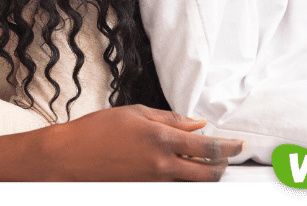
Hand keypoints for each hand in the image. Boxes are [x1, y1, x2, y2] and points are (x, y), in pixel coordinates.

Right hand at [0, 105, 245, 181]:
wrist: (68, 158)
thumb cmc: (95, 131)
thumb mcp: (133, 113)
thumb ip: (169, 119)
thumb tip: (198, 125)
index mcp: (160, 139)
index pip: (209, 147)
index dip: (229, 147)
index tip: (238, 144)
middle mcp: (162, 165)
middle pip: (210, 173)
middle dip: (222, 166)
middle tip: (225, 157)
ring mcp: (155, 183)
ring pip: (195, 185)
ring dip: (205, 175)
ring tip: (204, 164)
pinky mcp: (146, 192)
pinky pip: (175, 189)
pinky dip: (184, 181)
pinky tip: (179, 170)